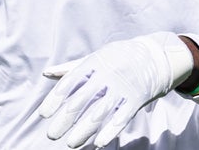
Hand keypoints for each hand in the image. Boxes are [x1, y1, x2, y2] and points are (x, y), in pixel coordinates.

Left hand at [37, 32, 193, 148]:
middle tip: (52, 135)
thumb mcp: (94, 58)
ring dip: (84, 130)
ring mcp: (122, 88)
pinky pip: (122, 117)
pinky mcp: (136, 99)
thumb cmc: (118, 57)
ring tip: (71, 144)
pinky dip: (111, 131)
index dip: (55, 98)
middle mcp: (106, 76)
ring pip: (100, 112)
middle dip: (65, 119)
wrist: (154, 56)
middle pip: (81, 100)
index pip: (69, 82)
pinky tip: (99, 143)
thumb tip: (46, 73)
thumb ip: (71, 68)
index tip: (43, 114)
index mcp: (93, 64)